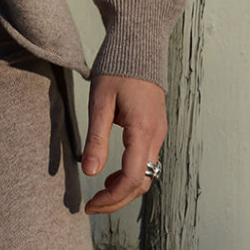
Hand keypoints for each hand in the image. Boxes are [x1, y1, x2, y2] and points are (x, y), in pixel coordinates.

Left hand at [82, 73, 165, 214]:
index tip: (90, 205)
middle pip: (142, 183)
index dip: (111, 198)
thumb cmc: (116, 68)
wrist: (138, 43)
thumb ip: (96, 138)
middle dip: (117, 200)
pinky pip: (147, 161)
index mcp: (143, 130)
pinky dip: (131, 174)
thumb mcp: (100, 101)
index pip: (132, 179)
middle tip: (92, 207)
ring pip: (146, 174)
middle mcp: (156, 136)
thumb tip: (90, 173)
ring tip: (99, 193)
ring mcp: (159, 132)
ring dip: (124, 189)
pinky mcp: (156, 128)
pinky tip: (112, 172)